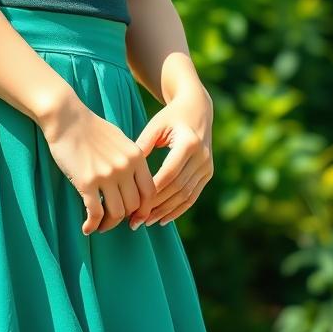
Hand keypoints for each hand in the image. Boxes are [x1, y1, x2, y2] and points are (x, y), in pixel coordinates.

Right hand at [40, 100, 156, 235]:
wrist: (66, 117)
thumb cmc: (90, 128)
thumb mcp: (119, 139)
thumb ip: (131, 160)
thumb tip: (135, 183)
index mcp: (135, 156)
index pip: (150, 192)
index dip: (144, 210)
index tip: (136, 218)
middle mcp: (124, 167)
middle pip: (134, 205)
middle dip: (125, 218)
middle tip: (114, 220)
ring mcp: (106, 175)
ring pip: (117, 213)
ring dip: (108, 225)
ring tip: (100, 226)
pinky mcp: (86, 182)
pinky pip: (95, 213)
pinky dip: (92, 225)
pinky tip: (86, 228)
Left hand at [128, 86, 213, 227]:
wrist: (197, 109)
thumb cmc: (169, 116)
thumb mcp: (155, 126)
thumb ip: (142, 146)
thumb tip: (124, 173)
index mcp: (188, 143)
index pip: (170, 173)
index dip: (152, 191)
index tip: (134, 204)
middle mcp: (202, 156)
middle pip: (177, 188)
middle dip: (156, 206)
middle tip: (136, 220)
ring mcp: (207, 166)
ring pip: (186, 196)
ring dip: (165, 211)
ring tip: (145, 222)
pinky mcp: (208, 173)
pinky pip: (193, 196)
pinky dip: (177, 210)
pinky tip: (162, 219)